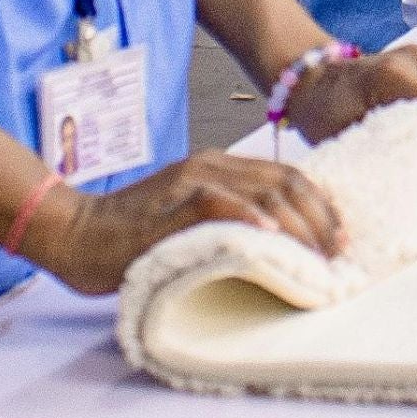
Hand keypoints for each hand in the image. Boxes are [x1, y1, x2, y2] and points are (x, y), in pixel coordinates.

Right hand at [31, 150, 345, 295]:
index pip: (286, 175)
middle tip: (340, 250)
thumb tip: (275, 239)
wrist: (74, 230)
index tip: (341, 234)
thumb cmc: (131, 232)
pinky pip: (216, 204)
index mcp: (218, 166)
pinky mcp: (168, 206)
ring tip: (318, 251)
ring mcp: (189, 182)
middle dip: (320, 216)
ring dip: (297, 223)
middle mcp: (210, 166)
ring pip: (261, 191)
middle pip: (283, 181)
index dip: (320, 203)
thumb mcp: (189, 217)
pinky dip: (248, 217)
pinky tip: (270, 236)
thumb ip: (226, 216)